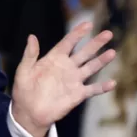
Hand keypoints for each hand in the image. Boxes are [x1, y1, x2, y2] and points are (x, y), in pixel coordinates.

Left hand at [10, 22, 116, 136]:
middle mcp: (67, 67)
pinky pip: (92, 89)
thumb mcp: (24, 70)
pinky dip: (102, 87)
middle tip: (108, 33)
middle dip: (96, 43)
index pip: (68, 43)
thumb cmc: (24, 90)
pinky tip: (112, 83)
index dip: (77, 33)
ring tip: (112, 52)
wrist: (29, 112)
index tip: (88, 24)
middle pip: (84, 52)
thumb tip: (31, 36)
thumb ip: (30, 54)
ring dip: (102, 60)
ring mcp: (74, 80)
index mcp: (54, 59)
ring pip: (91, 68)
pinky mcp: (77, 94)